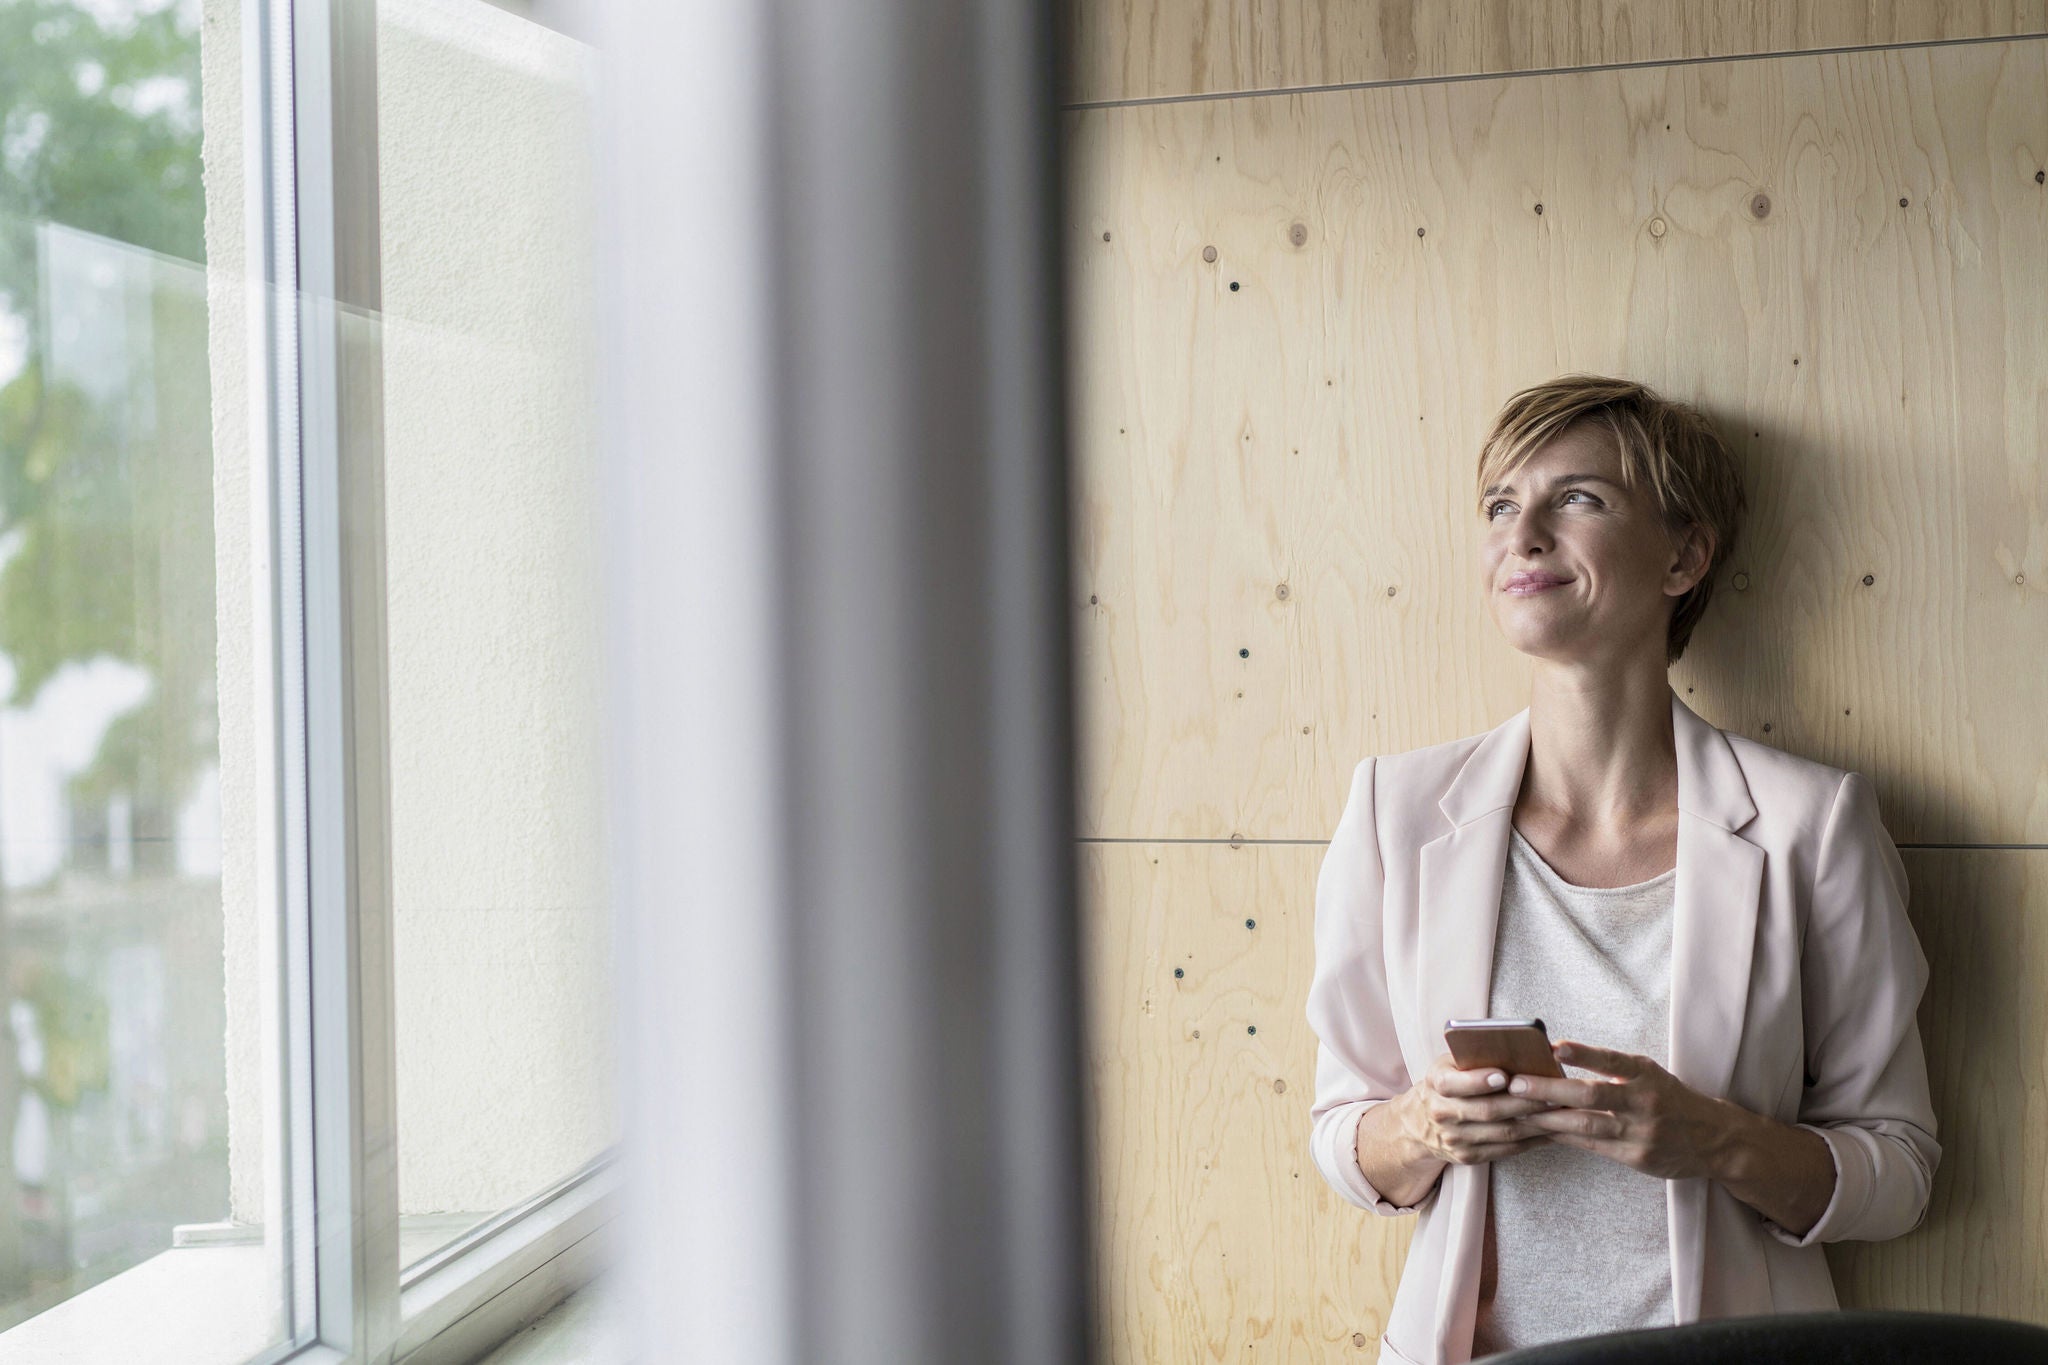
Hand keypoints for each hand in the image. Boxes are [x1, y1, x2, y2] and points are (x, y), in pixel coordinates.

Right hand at [1394, 1051, 1557, 1167]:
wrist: (1418, 1123)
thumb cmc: (1447, 1083)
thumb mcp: (1449, 1064)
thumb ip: (1474, 1058)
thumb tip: (1518, 1051)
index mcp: (1435, 1083)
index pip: (1455, 1083)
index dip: (1480, 1081)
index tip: (1505, 1076)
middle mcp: (1442, 1113)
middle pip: (1487, 1110)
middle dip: (1524, 1103)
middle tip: (1554, 1095)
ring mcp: (1454, 1139)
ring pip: (1503, 1132)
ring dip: (1536, 1124)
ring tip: (1560, 1112)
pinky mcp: (1468, 1157)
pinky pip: (1506, 1149)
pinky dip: (1532, 1140)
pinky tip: (1551, 1130)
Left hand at [1509, 1039, 1741, 1179]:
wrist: (1714, 1139)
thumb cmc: (1668, 1097)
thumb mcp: (1649, 1074)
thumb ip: (1612, 1068)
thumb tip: (1556, 1055)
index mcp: (1647, 1074)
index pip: (1612, 1060)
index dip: (1583, 1053)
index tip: (1555, 1046)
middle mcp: (1645, 1101)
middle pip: (1591, 1095)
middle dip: (1550, 1090)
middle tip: (1516, 1083)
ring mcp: (1641, 1132)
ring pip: (1586, 1124)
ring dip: (1547, 1118)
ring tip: (1516, 1110)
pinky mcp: (1636, 1157)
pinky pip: (1591, 1145)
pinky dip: (1563, 1137)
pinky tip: (1539, 1131)